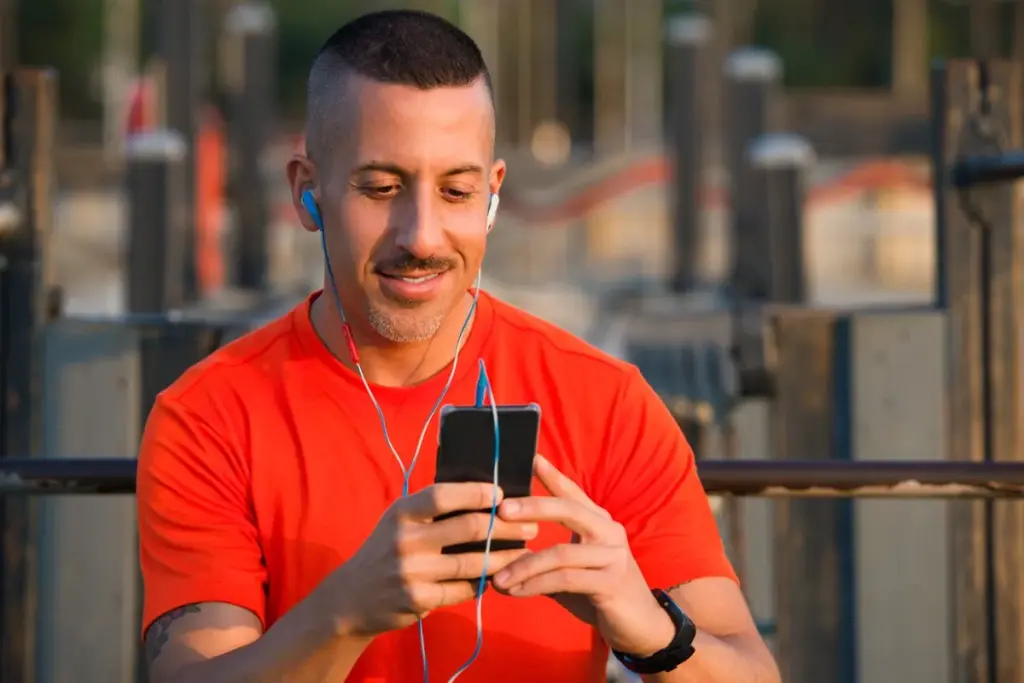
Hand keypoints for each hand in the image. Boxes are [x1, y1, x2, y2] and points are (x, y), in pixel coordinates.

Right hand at [323, 482, 536, 637]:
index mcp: (402, 512)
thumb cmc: (385, 550)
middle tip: (531, 526)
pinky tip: (497, 576)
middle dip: (506, 526)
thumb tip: (484, 494)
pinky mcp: (419, 600)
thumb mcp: (399, 521)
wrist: (350, 599)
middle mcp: (405, 539)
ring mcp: (412, 572)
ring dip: (504, 557)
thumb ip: (431, 509)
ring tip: (525, 552)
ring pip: (473, 562)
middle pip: (468, 527)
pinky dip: (483, 582)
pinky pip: (463, 589)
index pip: (444, 495)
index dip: (477, 493)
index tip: (503, 495)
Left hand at [491, 456, 674, 656]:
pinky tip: (517, 592)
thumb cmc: (600, 592)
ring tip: (498, 578)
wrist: (641, 625)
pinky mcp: (611, 583)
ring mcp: (613, 556)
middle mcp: (609, 532)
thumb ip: (546, 558)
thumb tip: (504, 556)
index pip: (573, 493)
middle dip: (533, 507)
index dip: (553, 476)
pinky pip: (565, 580)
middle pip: (569, 509)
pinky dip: (536, 586)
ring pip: (561, 553)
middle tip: (502, 510)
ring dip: (524, 566)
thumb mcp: (573, 569)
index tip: (531, 458)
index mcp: (599, 522)